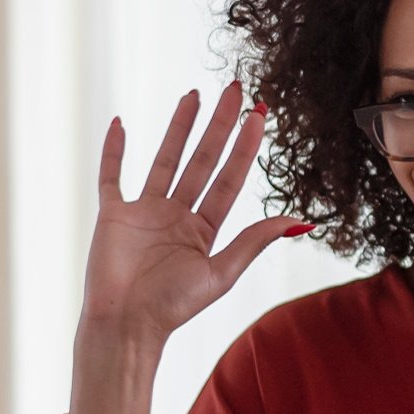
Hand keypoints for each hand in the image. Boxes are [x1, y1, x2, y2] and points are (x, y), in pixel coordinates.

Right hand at [81, 82, 305, 346]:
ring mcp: (145, 212)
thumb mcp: (222, 273)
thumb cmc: (172, 307)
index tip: (259, 115)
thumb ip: (255, 241)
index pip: (230, 177)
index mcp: (205, 229)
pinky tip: (121, 123)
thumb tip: (301, 221)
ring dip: (179, 127)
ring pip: (165, 159)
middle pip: (202, 159)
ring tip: (194, 95)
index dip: (246, 147)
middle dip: (220, 125)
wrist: (124, 325)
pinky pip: (112, 176)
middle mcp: (177, 215)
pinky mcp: (113, 214)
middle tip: (235, 88)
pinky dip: (115, 151)